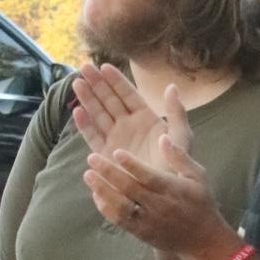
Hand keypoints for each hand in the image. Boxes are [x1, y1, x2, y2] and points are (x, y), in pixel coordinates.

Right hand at [72, 62, 188, 174]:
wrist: (162, 194)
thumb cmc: (175, 166)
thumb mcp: (182, 137)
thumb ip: (176, 112)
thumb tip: (171, 86)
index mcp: (145, 118)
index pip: (128, 94)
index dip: (116, 80)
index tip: (104, 66)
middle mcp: (128, 126)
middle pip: (109, 100)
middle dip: (97, 84)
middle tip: (84, 67)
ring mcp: (116, 139)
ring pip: (98, 114)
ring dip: (88, 99)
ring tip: (77, 83)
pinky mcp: (105, 155)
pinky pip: (93, 137)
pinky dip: (85, 125)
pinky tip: (77, 111)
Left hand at [84, 86, 230, 259]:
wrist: (201, 241)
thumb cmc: (200, 203)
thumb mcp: (198, 176)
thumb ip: (179, 156)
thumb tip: (162, 137)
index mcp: (172, 189)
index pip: (148, 176)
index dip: (131, 164)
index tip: (116, 152)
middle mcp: (158, 206)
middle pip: (129, 189)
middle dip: (109, 173)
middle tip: (91, 158)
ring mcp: (147, 221)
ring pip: (120, 206)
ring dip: (102, 190)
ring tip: (88, 175)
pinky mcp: (139, 232)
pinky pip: (119, 221)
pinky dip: (105, 208)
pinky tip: (95, 194)